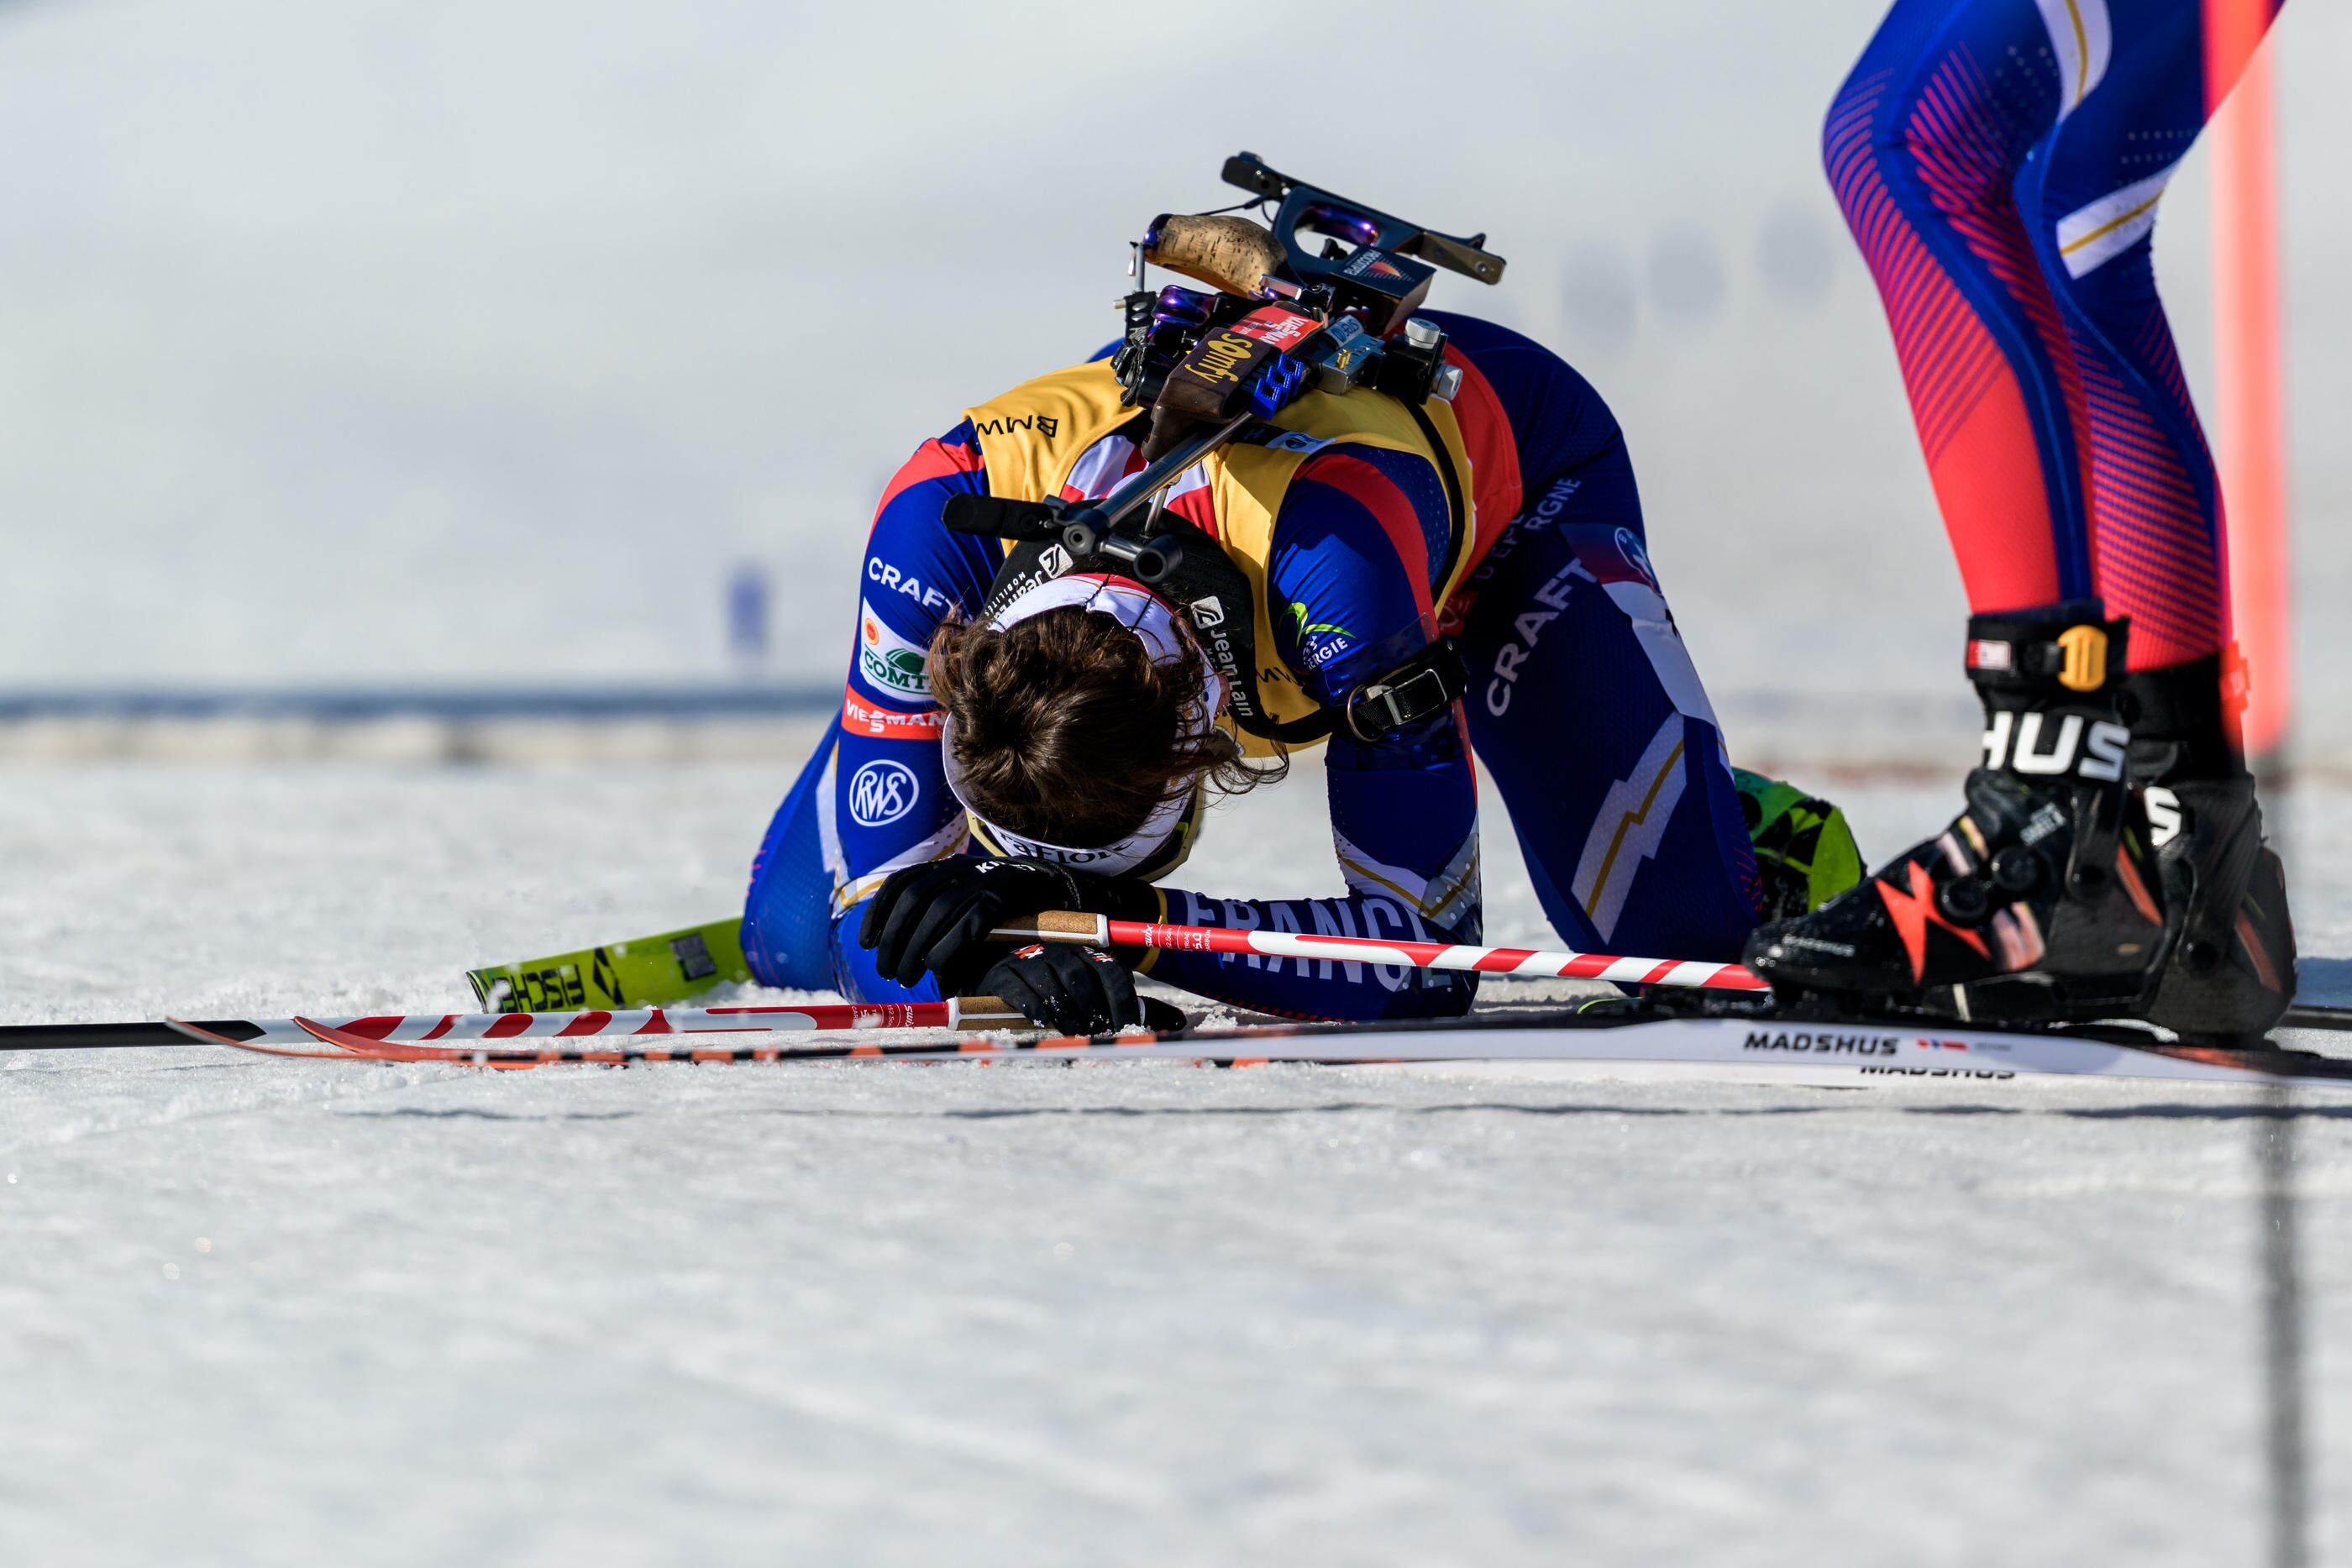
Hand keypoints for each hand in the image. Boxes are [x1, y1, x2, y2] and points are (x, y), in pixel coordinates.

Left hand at [857, 857, 1149, 992]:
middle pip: (914, 901)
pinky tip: (938, 966)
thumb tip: (902, 949)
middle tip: (889, 972)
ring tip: (908, 976)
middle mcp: (962, 868)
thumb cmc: (1013, 909)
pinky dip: (948, 946)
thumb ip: (943, 917)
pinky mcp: (1005, 895)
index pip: (902, 883)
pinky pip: (968, 920)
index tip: (866, 942)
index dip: (879, 912)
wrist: (1066, 889)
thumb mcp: (973, 903)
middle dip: (895, 940)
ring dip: (915, 948)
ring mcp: (984, 878)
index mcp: (949, 867)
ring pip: (936, 912)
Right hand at [982, 944, 1187, 1035]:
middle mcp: (1060, 952)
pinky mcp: (1002, 975)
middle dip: (1093, 1009)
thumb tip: (1181, 1022)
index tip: (1126, 1027)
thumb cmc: (1062, 989)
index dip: (1122, 1001)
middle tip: (1097, 1035)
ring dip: (1066, 1012)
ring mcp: (1029, 960)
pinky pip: (1019, 988)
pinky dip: (1033, 1005)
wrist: (1003, 973)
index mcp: (1088, 954)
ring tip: (1073, 1033)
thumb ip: (1137, 1007)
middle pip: (1082, 978)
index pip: (1112, 972)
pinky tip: (1040, 1020)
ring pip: (1053, 982)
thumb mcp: (1098, 993)